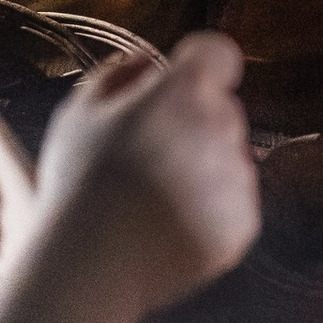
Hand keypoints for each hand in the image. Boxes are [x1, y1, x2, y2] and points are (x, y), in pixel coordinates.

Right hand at [32, 33, 261, 322]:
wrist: (91, 268)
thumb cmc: (80, 184)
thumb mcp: (80, 112)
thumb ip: (120, 74)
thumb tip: (149, 61)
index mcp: (185, 91)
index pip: (218, 54)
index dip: (197, 66)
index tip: (173, 88)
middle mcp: (223, 129)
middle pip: (222, 109)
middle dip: (194, 122)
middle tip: (148, 153)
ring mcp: (237, 180)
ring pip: (230, 157)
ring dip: (204, 167)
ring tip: (153, 197)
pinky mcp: (242, 226)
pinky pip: (234, 203)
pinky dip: (210, 210)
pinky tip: (167, 224)